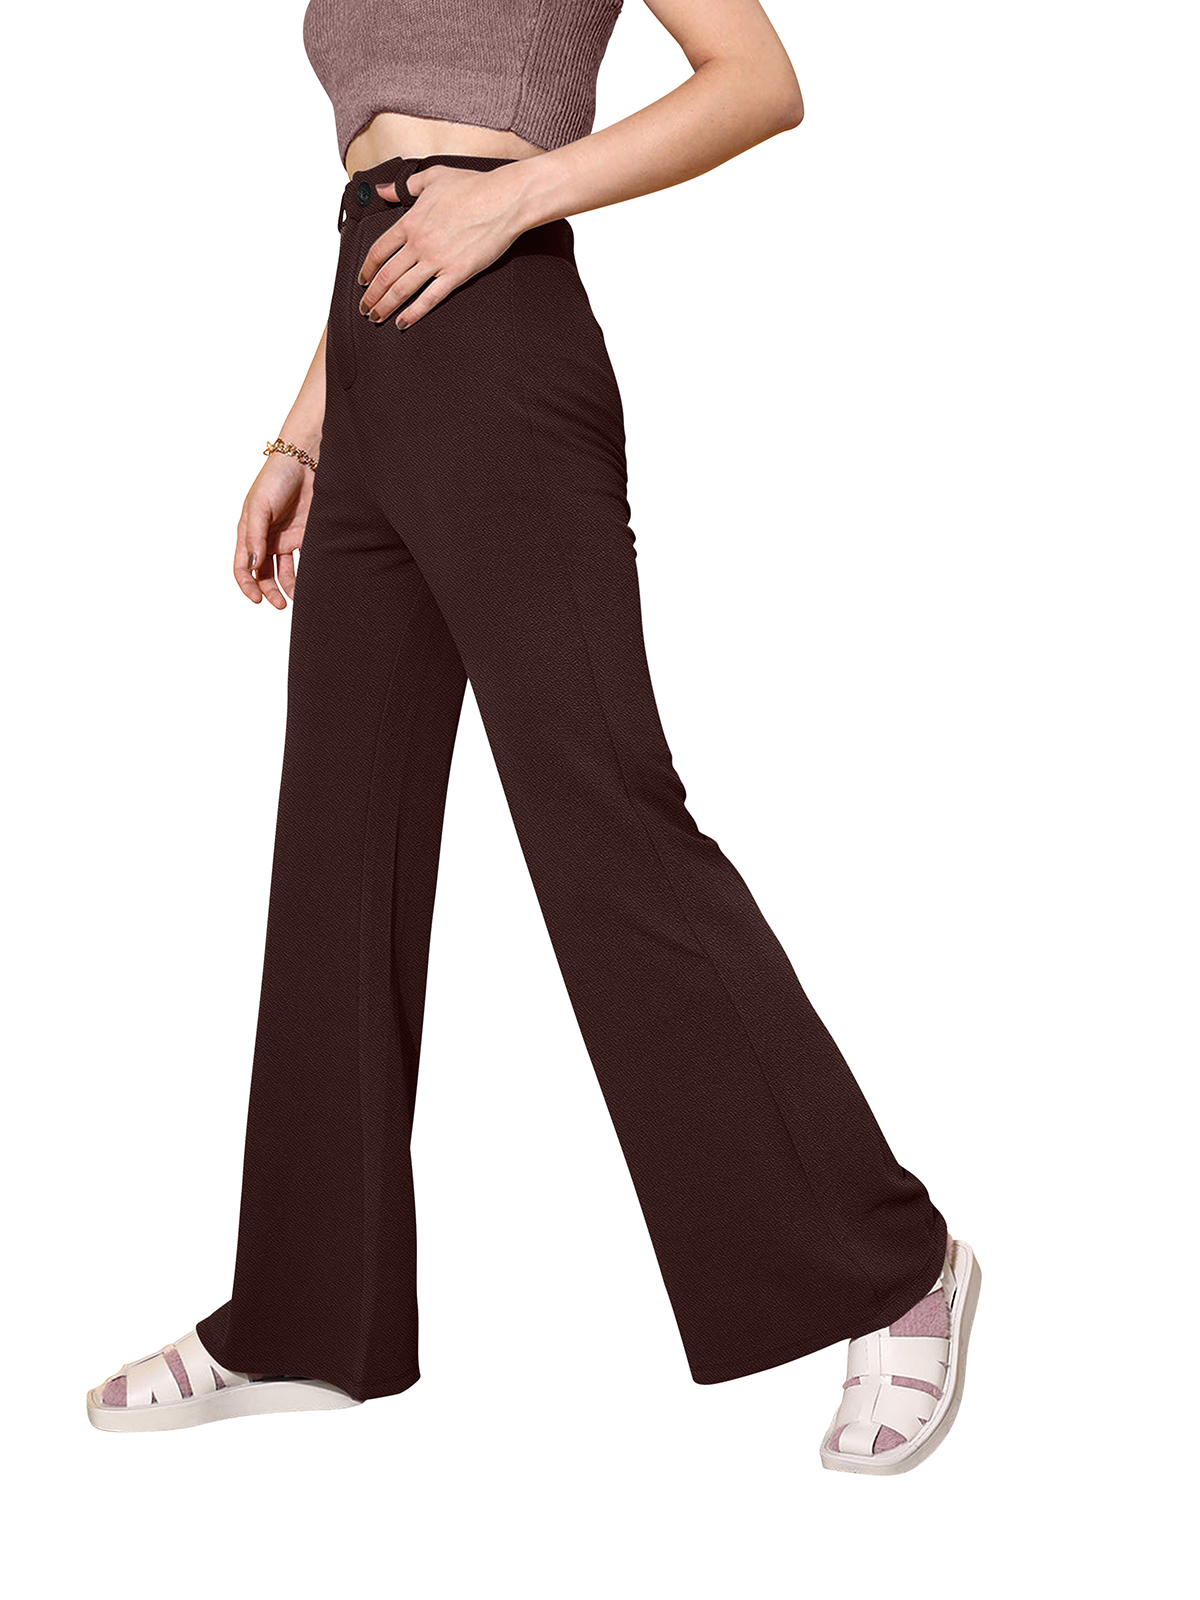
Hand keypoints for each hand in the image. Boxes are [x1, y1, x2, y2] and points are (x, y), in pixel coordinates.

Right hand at [233, 453, 314, 606]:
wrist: (305, 461)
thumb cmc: (276, 478)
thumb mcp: (260, 507)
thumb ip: (255, 536)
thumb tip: (252, 567)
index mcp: (248, 531)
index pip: (242, 566)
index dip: (247, 585)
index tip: (256, 600)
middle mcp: (264, 537)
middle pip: (262, 573)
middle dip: (268, 590)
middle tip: (280, 605)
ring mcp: (284, 537)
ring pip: (282, 570)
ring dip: (286, 586)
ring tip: (294, 598)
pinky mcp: (303, 535)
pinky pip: (301, 560)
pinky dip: (303, 573)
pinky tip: (308, 583)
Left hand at [357, 164, 524, 330]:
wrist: (504, 199)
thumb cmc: (473, 186)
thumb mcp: (432, 177)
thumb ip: (404, 186)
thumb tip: (382, 190)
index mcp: (410, 221)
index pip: (379, 250)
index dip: (367, 269)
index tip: (363, 280)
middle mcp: (419, 243)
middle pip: (386, 275)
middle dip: (372, 295)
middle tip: (364, 307)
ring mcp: (436, 261)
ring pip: (402, 289)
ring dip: (385, 306)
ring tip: (376, 317)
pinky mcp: (456, 274)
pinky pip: (429, 298)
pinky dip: (413, 313)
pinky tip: (403, 322)